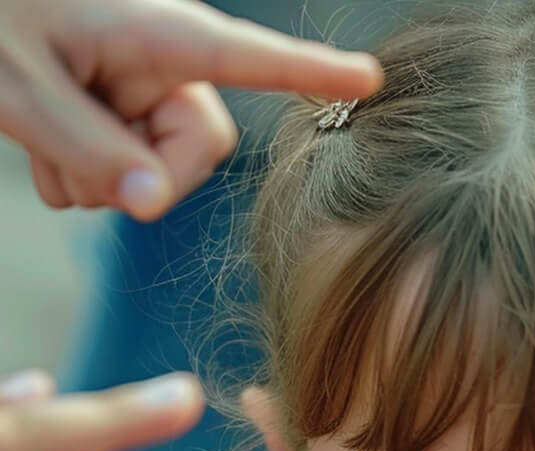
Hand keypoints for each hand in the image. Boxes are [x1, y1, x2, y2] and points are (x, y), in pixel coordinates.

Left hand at [0, 0, 383, 219]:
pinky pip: (125, 173)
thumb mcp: (18, 85)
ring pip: (158, 170)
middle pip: (201, 147)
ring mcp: (141, 89)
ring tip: (44, 141)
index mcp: (155, 31)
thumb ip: (90, 150)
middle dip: (145, 175)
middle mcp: (161, 62)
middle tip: (77, 167)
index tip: (370, 80)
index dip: (313, 74)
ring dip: (99, 177)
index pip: (253, 59)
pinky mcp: (121, 113)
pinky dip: (82, 174)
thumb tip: (150, 206)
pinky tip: (46, 146)